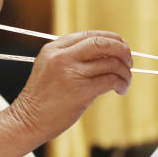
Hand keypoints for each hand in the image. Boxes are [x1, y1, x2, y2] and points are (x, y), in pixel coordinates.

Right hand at [9, 31, 131, 142]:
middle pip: (103, 43)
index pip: (90, 35)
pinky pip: (111, 80)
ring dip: (125, 72)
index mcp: (55, 48)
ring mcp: (71, 73)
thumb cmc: (42, 98)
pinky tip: (121, 90)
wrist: (27, 121)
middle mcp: (63, 56)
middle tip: (129, 62)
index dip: (111, 39)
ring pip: (111, 63)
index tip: (121, 48)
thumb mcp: (49, 67)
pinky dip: (121, 83)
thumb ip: (70, 56)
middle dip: (122, 50)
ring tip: (125, 81)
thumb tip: (105, 53)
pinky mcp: (81, 91)